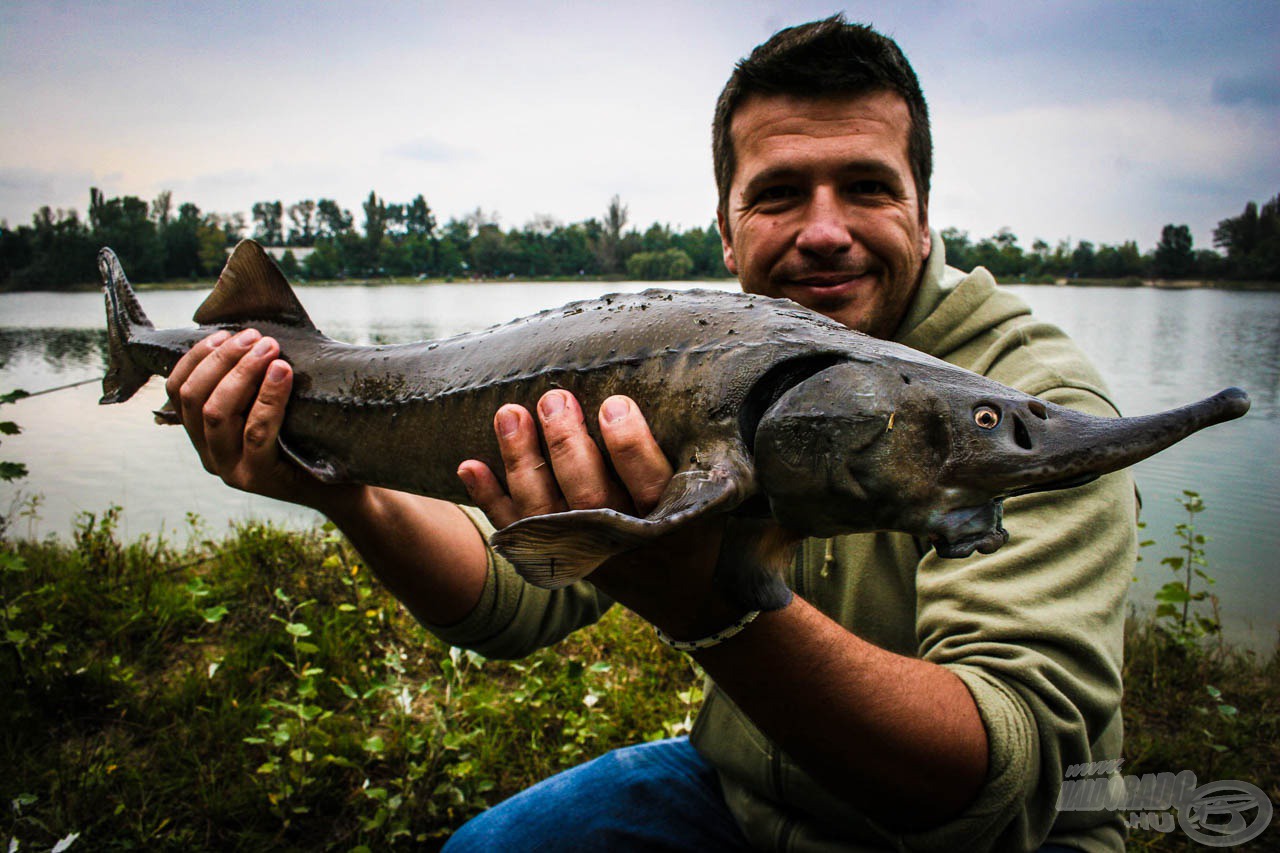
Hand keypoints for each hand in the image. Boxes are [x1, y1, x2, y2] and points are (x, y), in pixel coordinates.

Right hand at [165, 328, 357, 510]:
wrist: (342, 487)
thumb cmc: (307, 439)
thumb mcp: (272, 407)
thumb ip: (252, 382)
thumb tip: (252, 333)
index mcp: (203, 434)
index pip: (178, 390)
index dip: (197, 357)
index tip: (225, 333)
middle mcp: (209, 454)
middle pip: (194, 397)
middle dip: (223, 359)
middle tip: (256, 337)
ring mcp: (231, 469)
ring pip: (217, 413)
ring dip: (242, 372)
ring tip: (270, 349)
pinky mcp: (258, 478)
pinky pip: (255, 432)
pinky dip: (268, 397)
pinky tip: (283, 373)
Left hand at [458, 390, 731, 636]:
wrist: (685, 593)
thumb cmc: (699, 522)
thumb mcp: (716, 495)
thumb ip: (698, 454)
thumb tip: (682, 378)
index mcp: (669, 521)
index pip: (647, 482)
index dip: (628, 445)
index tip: (614, 403)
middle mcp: (623, 540)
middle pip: (587, 495)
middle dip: (566, 444)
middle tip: (555, 398)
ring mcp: (585, 552)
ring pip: (544, 509)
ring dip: (521, 461)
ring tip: (510, 413)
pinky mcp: (557, 557)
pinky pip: (515, 531)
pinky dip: (489, 500)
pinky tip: (469, 465)